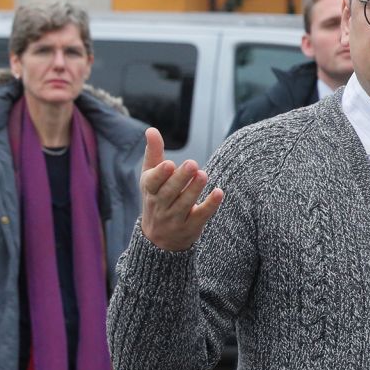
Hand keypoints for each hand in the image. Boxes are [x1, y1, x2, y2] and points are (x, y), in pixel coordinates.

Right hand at [139, 128, 223, 251]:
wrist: (158, 240)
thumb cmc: (156, 198)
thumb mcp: (150, 178)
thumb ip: (153, 154)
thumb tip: (151, 129)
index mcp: (150, 191)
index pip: (152, 183)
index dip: (160, 175)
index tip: (169, 164)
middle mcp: (160, 206)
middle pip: (170, 192)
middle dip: (180, 179)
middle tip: (193, 164)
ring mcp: (175, 218)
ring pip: (185, 204)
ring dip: (194, 189)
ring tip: (203, 174)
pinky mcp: (191, 227)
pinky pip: (201, 216)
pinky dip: (210, 205)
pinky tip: (219, 192)